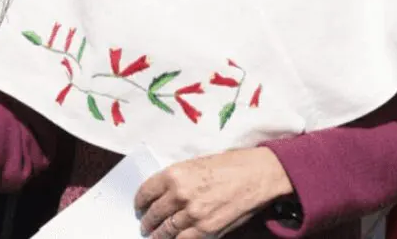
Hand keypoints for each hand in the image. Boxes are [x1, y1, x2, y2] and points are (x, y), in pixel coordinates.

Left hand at [136, 148, 292, 238]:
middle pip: (154, 213)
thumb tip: (164, 195)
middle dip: (147, 222)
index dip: (139, 202)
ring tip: (154, 237)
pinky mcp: (206, 228)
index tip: (139, 207)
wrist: (256, 175)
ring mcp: (192, 213)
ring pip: (166, 230)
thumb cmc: (229, 165)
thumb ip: (178, 180)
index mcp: (174, 174)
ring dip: (158, 235)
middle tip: (144, 226)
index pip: (146, 192)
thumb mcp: (196, 164)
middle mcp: (179, 194)